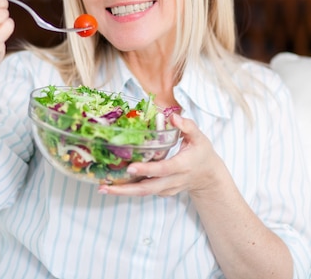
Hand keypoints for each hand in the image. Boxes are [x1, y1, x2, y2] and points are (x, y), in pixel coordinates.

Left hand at [98, 114, 224, 196]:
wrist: (208, 176)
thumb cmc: (202, 153)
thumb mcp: (199, 138)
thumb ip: (187, 126)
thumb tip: (172, 116)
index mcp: (182, 165)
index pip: (163, 169)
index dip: (147, 169)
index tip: (131, 167)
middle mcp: (173, 180)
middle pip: (148, 188)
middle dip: (126, 189)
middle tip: (105, 186)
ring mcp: (166, 189)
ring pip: (143, 193)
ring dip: (122, 192)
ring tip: (102, 188)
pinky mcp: (161, 192)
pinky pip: (144, 191)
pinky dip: (128, 189)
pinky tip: (113, 184)